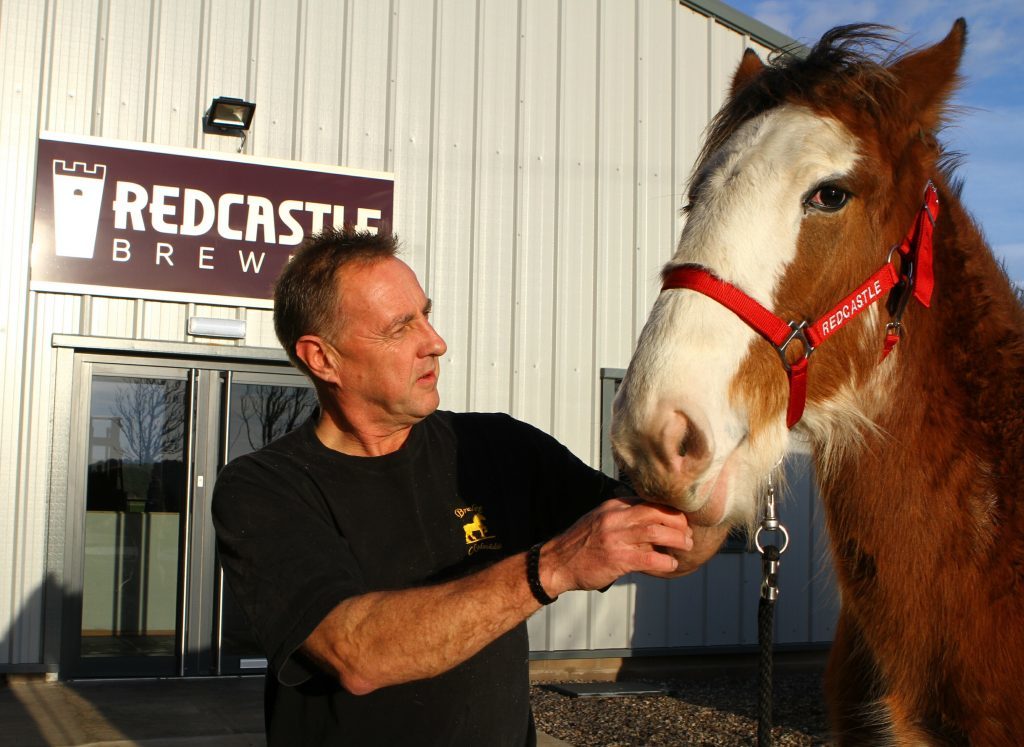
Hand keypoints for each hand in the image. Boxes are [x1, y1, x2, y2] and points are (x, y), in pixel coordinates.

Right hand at [539, 498, 693, 595]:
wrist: (556, 563)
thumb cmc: (581, 544)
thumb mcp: (599, 519)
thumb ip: (622, 516)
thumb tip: (649, 519)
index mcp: (613, 506)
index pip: (649, 501)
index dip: (670, 510)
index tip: (682, 519)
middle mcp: (615, 518)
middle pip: (657, 513)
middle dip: (679, 523)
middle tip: (688, 533)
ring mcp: (616, 538)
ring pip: (657, 532)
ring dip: (677, 540)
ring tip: (685, 546)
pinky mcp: (617, 559)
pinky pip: (650, 558)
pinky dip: (666, 561)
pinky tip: (671, 565)